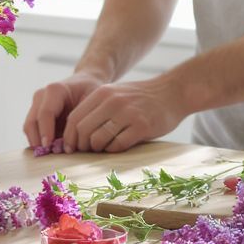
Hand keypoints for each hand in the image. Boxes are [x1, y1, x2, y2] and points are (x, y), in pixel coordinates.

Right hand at [23, 71, 109, 148]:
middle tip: (49, 155)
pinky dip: (39, 141)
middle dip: (38, 140)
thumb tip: (78, 143)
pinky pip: (32, 130)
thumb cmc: (91, 90)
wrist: (85, 82)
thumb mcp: (93, 100)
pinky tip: (51, 149)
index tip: (49, 147)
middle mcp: (41, 95)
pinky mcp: (36, 113)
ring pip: (28, 127)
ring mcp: (36, 104)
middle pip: (32, 122)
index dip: (46, 131)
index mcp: (55, 89)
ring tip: (52, 154)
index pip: (45, 112)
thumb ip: (85, 118)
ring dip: (37, 142)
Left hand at [61, 75, 185, 152]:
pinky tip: (117, 147)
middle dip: (81, 145)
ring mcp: (127, 113)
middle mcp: (112, 102)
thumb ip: (96, 108)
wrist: (173, 92)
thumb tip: (75, 132)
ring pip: (98, 139)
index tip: (70, 147)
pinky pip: (118, 145)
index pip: (74, 118)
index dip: (69, 136)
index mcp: (102, 93)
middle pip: (83, 130)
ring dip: (97, 149)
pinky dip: (113, 150)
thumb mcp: (114, 94)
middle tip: (85, 151)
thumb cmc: (140, 97)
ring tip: (103, 149)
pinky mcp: (142, 126)